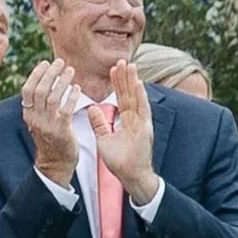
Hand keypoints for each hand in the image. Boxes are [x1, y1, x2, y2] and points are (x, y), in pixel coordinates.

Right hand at [21, 59, 83, 184]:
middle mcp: (35, 118)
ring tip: (70, 70)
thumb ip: (40, 105)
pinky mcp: (61, 131)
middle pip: (39, 90)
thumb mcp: (40, 121)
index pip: (27, 89)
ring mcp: (47, 125)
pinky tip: (77, 88)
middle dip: (50, 73)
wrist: (56, 164)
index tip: (45, 62)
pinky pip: (65, 110)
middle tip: (60, 62)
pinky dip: (71, 97)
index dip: (36, 74)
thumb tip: (45, 82)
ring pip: (51, 97)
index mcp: (28, 114)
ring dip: (62, 81)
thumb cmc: (51, 140)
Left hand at [91, 58, 158, 203]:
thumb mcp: (103, 139)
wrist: (131, 176)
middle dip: (125, 77)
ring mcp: (142, 123)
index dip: (117, 84)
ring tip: (129, 65)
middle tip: (121, 60)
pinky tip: (137, 83)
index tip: (113, 70)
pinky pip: (142, 109)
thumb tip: (92, 108)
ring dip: (133, 81)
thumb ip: (99, 123)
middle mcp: (136, 119)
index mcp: (127, 121)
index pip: (121, 98)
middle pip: (129, 94)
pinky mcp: (145, 128)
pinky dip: (140, 95)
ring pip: (136, 97)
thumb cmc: (120, 162)